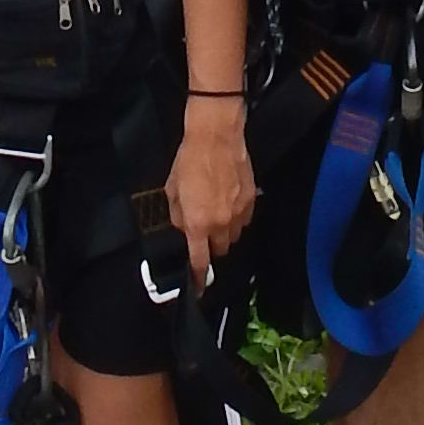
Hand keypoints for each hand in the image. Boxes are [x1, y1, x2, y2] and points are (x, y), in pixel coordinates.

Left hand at [167, 104, 254, 278]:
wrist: (216, 136)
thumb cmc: (190, 159)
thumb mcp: (172, 189)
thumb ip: (178, 215)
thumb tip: (184, 227)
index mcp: (197, 224)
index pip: (199, 262)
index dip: (198, 279)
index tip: (199, 289)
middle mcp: (220, 223)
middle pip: (219, 251)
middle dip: (211, 247)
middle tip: (203, 231)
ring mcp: (239, 213)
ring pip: (233, 237)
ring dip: (224, 232)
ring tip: (216, 213)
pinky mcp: (251, 200)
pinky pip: (245, 220)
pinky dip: (237, 218)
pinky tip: (229, 203)